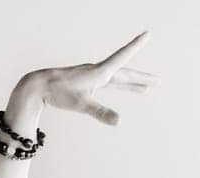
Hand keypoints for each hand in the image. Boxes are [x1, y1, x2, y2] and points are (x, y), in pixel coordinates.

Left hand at [19, 30, 158, 126]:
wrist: (40, 87)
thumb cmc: (59, 93)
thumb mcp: (82, 105)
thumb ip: (100, 112)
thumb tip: (118, 121)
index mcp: (100, 72)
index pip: (122, 57)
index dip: (136, 45)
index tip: (147, 34)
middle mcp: (99, 72)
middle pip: (126, 73)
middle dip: (142, 78)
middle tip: (158, 81)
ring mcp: (94, 77)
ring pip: (119, 79)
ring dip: (133, 83)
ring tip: (147, 89)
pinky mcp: (89, 83)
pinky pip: (110, 83)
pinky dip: (121, 86)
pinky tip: (125, 88)